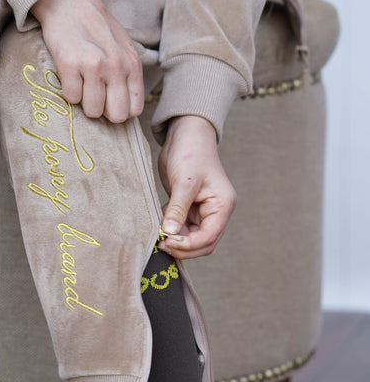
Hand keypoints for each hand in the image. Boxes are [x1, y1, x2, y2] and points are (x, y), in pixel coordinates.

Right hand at [31, 0, 143, 122]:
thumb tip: (127, 110)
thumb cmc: (97, 28)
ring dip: (84, 101)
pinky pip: (71, 97)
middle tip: (94, 94)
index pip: (134, 109)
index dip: (120, 109)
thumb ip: (128, 76)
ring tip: (81, 81)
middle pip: (115, 116)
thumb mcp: (123, 48)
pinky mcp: (69, 64)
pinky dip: (68, 90)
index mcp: (132, 63)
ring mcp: (93, 65)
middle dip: (104, 110)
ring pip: (92, 111)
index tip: (109, 99)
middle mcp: (116, 65)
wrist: (68, 2)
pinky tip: (70, 74)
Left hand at [158, 115, 236, 259]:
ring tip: (159, 233)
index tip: (168, 243)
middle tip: (161, 244)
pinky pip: (181, 228)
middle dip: (183, 247)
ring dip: (175, 240)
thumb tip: (170, 234)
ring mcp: (203, 211)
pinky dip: (170, 229)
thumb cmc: (190, 152)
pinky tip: (160, 221)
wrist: (185, 134)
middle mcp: (216, 211)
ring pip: (191, 238)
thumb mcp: (184, 181)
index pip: (209, 237)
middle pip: (202, 243)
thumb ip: (178, 209)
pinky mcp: (189, 209)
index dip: (189, 245)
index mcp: (222, 205)